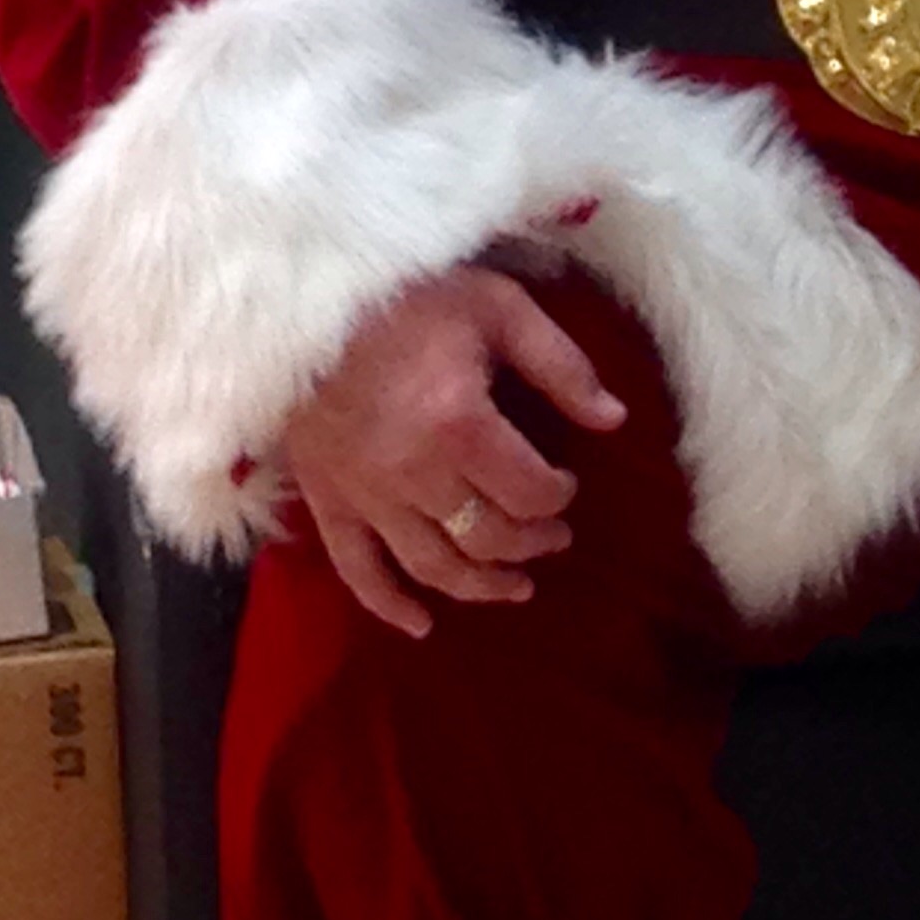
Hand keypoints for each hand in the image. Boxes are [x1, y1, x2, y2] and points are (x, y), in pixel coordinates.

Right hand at [279, 264, 627, 638]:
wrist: (305, 296)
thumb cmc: (409, 294)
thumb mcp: (499, 307)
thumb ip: (560, 366)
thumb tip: (614, 420)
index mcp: (458, 423)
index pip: (528, 492)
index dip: (558, 497)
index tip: (568, 485)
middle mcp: (411, 473)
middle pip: (485, 535)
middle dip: (530, 543)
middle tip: (554, 538)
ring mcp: (363, 494)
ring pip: (430, 565)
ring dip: (479, 586)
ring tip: (516, 588)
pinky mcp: (324, 500)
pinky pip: (356, 570)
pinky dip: (388, 605)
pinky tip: (420, 625)